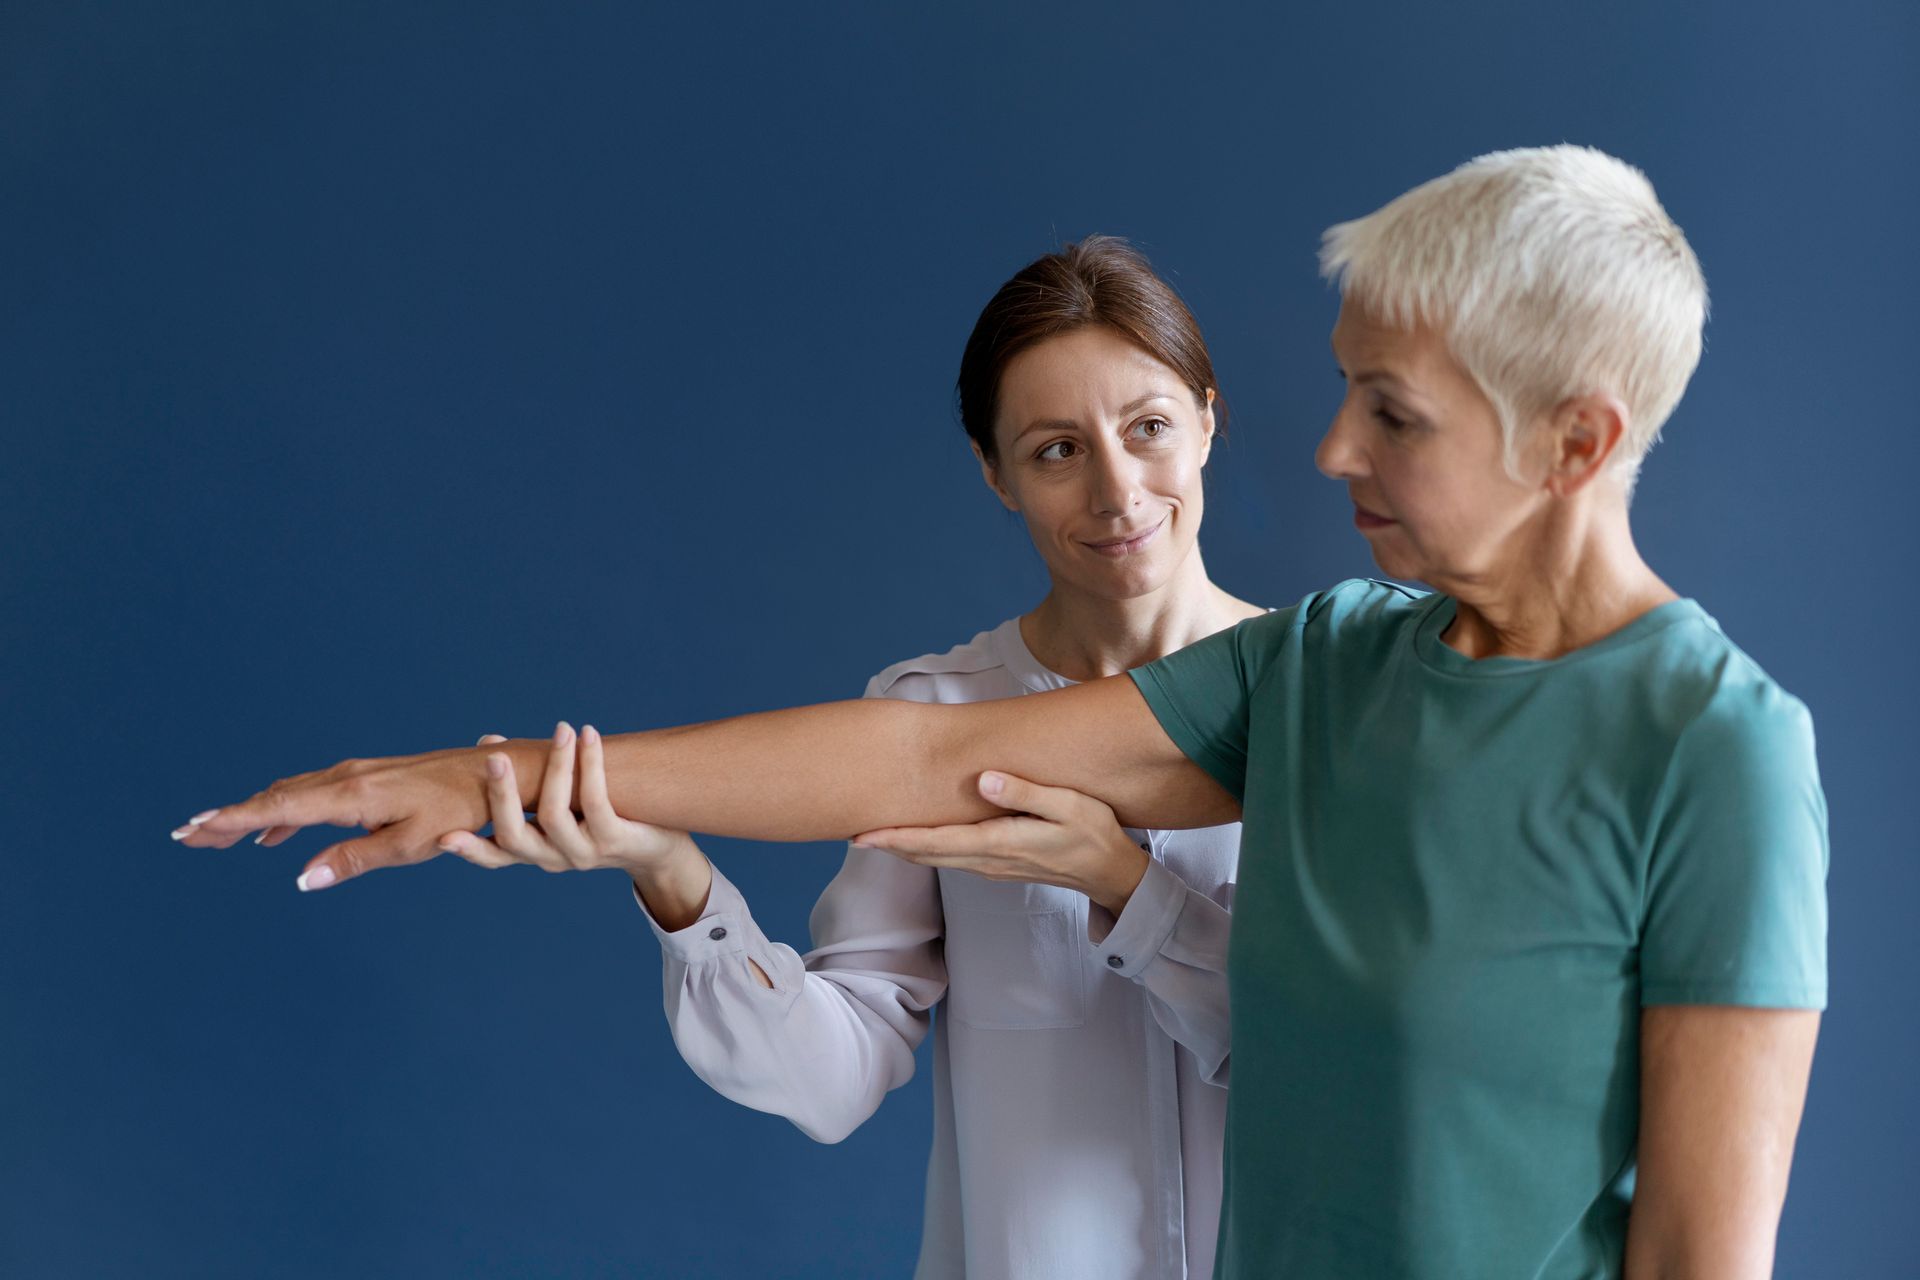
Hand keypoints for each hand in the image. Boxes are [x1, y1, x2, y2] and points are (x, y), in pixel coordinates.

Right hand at [172, 741, 515, 888]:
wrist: (496, 773)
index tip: (194, 828)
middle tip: (187, 836)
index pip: (279, 809)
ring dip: (252, 814)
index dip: (234, 821)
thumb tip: (303, 879)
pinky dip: (283, 811)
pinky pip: (312, 794)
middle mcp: (346, 778)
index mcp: (351, 795)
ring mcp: (356, 774)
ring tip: (216, 836)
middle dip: (230, 819)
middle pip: (274, 799)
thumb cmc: (459, 812)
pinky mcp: (367, 777)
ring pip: (291, 794)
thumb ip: (354, 860)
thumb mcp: (410, 844)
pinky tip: (274, 836)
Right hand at [439, 724, 695, 874]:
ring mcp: (584, 853)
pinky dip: (590, 766)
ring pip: (555, 814)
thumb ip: (527, 781)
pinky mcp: (615, 840)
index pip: (495, 855)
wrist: (659, 848)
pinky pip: (595, 802)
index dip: (470, 849)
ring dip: (556, 768)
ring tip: (561, 729)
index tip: (443, 837)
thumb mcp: (561, 803)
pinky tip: (588, 736)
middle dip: (503, 796)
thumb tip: (488, 743)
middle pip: (515, 836)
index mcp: (536, 852)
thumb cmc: (601, 818)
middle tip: (495, 758)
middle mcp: (554, 858)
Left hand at [854, 770, 1149, 914]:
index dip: (894, 839)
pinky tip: (914, 836)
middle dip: (886, 844)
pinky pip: (949, 857)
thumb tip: (983, 780)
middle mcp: (987, 860)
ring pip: (934, 858)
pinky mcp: (996, 864)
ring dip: (901, 847)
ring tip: (871, 831)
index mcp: (998, 843)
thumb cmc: (1092, 833)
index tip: (860, 835)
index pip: (934, 843)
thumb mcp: (1066, 805)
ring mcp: (990, 865)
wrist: (1109, 872)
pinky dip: (924, 847)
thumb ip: (1024, 792)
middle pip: (924, 854)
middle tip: (848, 829)